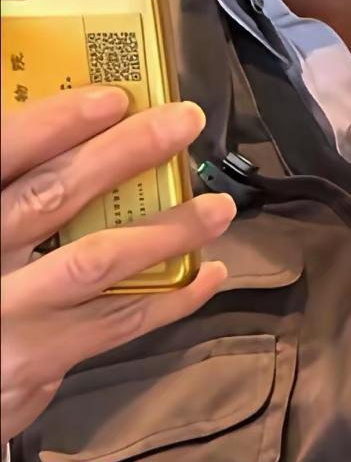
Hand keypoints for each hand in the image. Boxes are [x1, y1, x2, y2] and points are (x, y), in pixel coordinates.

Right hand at [1, 86, 235, 450]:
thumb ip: (14, 190)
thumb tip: (74, 142)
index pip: (4, 155)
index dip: (54, 124)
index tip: (112, 99)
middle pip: (51, 196)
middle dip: (124, 153)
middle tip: (184, 122)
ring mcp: (7, 314)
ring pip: (94, 260)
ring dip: (164, 229)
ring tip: (217, 208)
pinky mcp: (34, 362)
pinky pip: (115, 323)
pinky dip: (168, 298)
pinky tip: (207, 274)